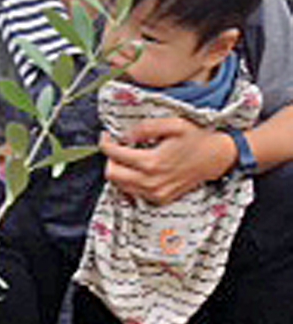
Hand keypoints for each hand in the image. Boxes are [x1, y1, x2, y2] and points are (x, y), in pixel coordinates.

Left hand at [100, 117, 236, 204]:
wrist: (217, 158)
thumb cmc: (196, 138)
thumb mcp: (173, 124)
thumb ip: (145, 128)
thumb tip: (125, 136)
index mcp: (152, 163)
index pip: (114, 155)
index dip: (105, 142)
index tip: (107, 135)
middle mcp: (151, 182)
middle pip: (111, 174)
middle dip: (110, 158)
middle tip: (117, 146)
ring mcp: (156, 193)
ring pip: (119, 185)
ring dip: (118, 169)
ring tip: (128, 156)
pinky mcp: (160, 199)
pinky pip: (133, 192)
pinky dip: (129, 180)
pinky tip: (138, 168)